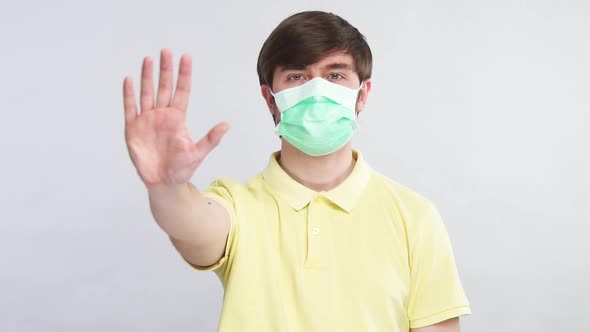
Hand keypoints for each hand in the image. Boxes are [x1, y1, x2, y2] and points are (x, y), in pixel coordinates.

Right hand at [123, 49, 228, 187]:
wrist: (163, 182)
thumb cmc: (181, 168)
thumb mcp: (198, 153)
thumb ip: (211, 138)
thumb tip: (227, 125)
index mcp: (178, 118)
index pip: (182, 91)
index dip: (184, 75)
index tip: (186, 57)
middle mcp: (162, 115)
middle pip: (164, 87)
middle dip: (165, 69)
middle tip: (167, 51)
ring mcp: (147, 120)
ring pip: (147, 93)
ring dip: (147, 77)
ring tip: (148, 59)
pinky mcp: (133, 128)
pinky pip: (130, 108)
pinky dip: (129, 94)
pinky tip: (129, 80)